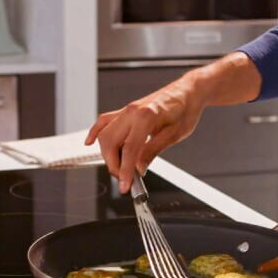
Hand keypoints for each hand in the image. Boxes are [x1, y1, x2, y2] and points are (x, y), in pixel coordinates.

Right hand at [86, 77, 205, 193]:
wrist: (188, 92)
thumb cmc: (185, 110)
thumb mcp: (174, 135)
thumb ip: (153, 151)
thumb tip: (138, 168)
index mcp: (146, 116)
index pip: (129, 149)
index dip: (125, 170)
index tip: (125, 185)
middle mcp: (132, 111)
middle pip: (111, 142)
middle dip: (114, 164)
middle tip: (125, 179)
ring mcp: (126, 110)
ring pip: (105, 134)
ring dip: (107, 154)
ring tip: (119, 167)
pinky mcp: (125, 111)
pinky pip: (104, 121)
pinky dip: (95, 132)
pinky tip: (89, 142)